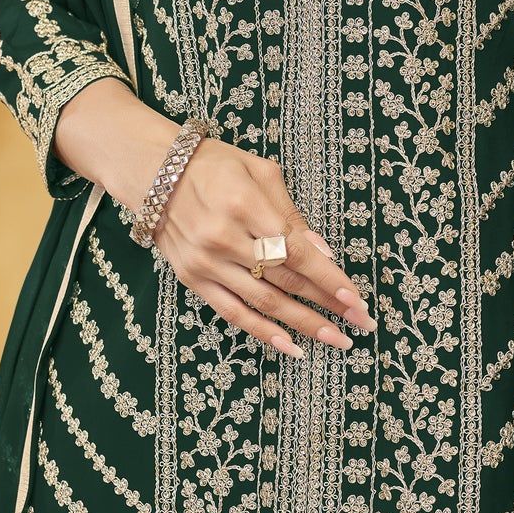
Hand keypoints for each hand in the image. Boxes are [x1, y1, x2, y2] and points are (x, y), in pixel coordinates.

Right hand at [147, 138, 375, 358]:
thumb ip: (291, 212)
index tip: (356, 299)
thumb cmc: (214, 165)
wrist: (154, 172)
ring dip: (304, 325)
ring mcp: (207, 263)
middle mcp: (225, 238)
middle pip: (286, 280)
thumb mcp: (259, 171)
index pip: (296, 251)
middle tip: (360, 323)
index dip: (329, 279)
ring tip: (337, 340)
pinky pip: (233, 314)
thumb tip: (323, 252)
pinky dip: (264, 333)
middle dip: (327, 304)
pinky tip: (292, 347)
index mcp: (244, 205)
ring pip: (264, 303)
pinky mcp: (194, 280)